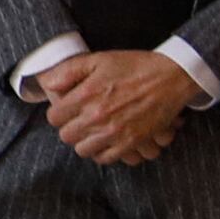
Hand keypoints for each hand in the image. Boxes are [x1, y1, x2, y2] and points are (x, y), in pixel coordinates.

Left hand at [36, 48, 193, 166]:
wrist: (171, 76)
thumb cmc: (133, 66)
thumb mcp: (97, 60)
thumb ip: (68, 71)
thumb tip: (48, 85)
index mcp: (86, 96)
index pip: (54, 118)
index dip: (59, 113)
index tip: (67, 109)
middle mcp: (97, 117)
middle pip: (66, 136)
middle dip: (70, 128)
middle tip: (80, 120)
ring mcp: (114, 132)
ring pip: (83, 150)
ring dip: (85, 141)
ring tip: (92, 131)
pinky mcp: (131, 142)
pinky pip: (106, 158)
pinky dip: (103, 152)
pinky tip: (105, 141)